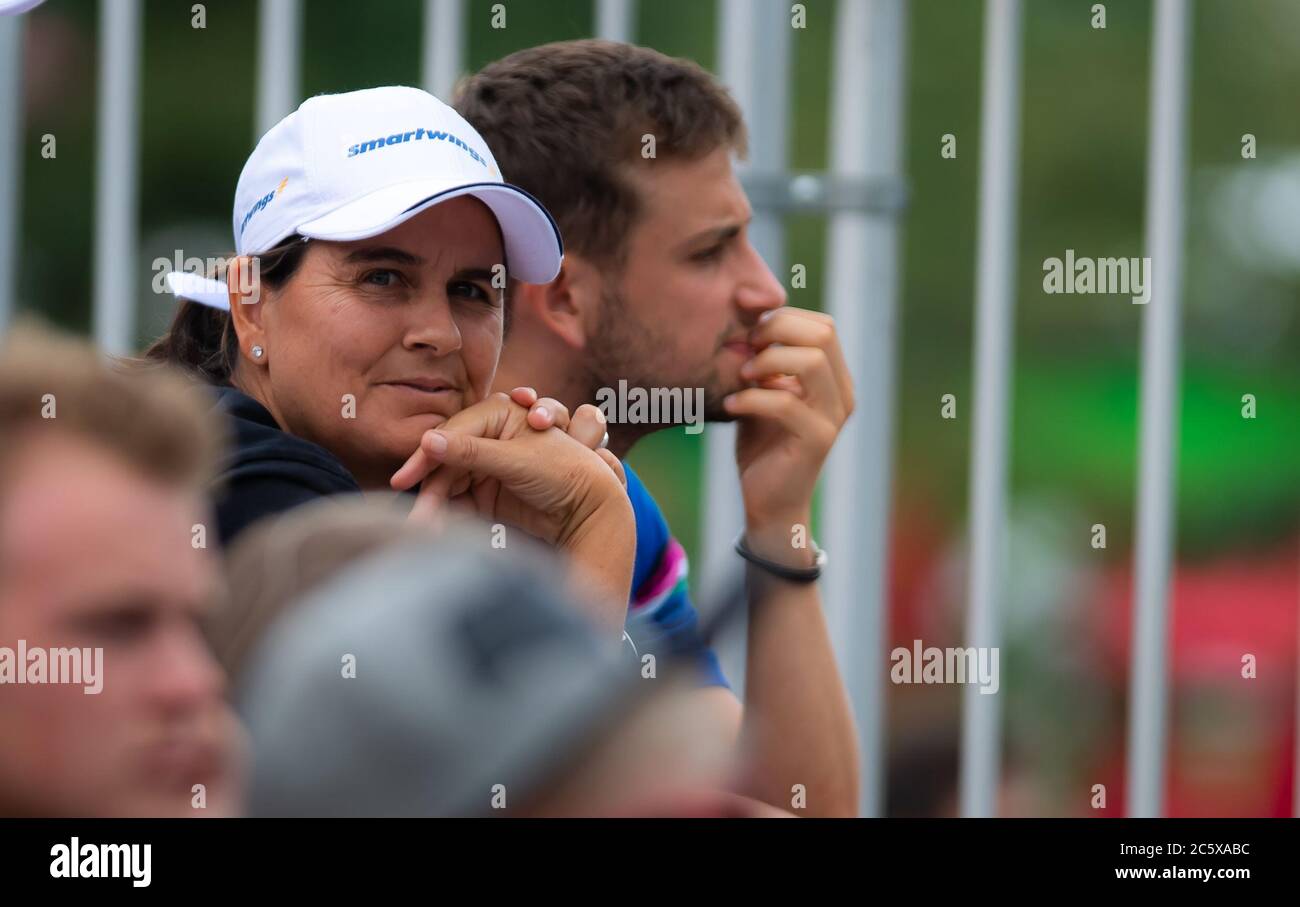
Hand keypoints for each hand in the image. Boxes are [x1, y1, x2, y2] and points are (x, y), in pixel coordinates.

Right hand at [389, 388, 633, 627]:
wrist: (592, 512)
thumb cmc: (564, 473)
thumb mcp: (516, 461)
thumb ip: (471, 452)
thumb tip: (427, 441)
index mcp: (501, 412)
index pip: (453, 432)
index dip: (427, 457)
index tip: (404, 480)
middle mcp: (491, 435)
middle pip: (447, 458)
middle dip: (432, 488)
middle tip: (418, 519)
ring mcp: (488, 463)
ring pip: (449, 481)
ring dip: (437, 505)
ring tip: (427, 529)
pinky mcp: (487, 491)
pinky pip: (458, 499)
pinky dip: (448, 514)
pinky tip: (436, 528)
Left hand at [723, 308, 853, 561]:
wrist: (768, 501)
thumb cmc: (763, 442)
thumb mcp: (763, 392)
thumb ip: (764, 361)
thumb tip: (744, 319)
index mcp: (835, 377)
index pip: (822, 324)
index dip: (784, 318)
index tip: (749, 333)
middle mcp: (843, 393)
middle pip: (823, 334)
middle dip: (777, 332)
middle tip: (746, 349)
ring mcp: (834, 417)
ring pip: (811, 362)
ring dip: (768, 362)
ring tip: (741, 376)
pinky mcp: (818, 440)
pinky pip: (786, 403)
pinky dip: (752, 398)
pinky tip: (731, 405)